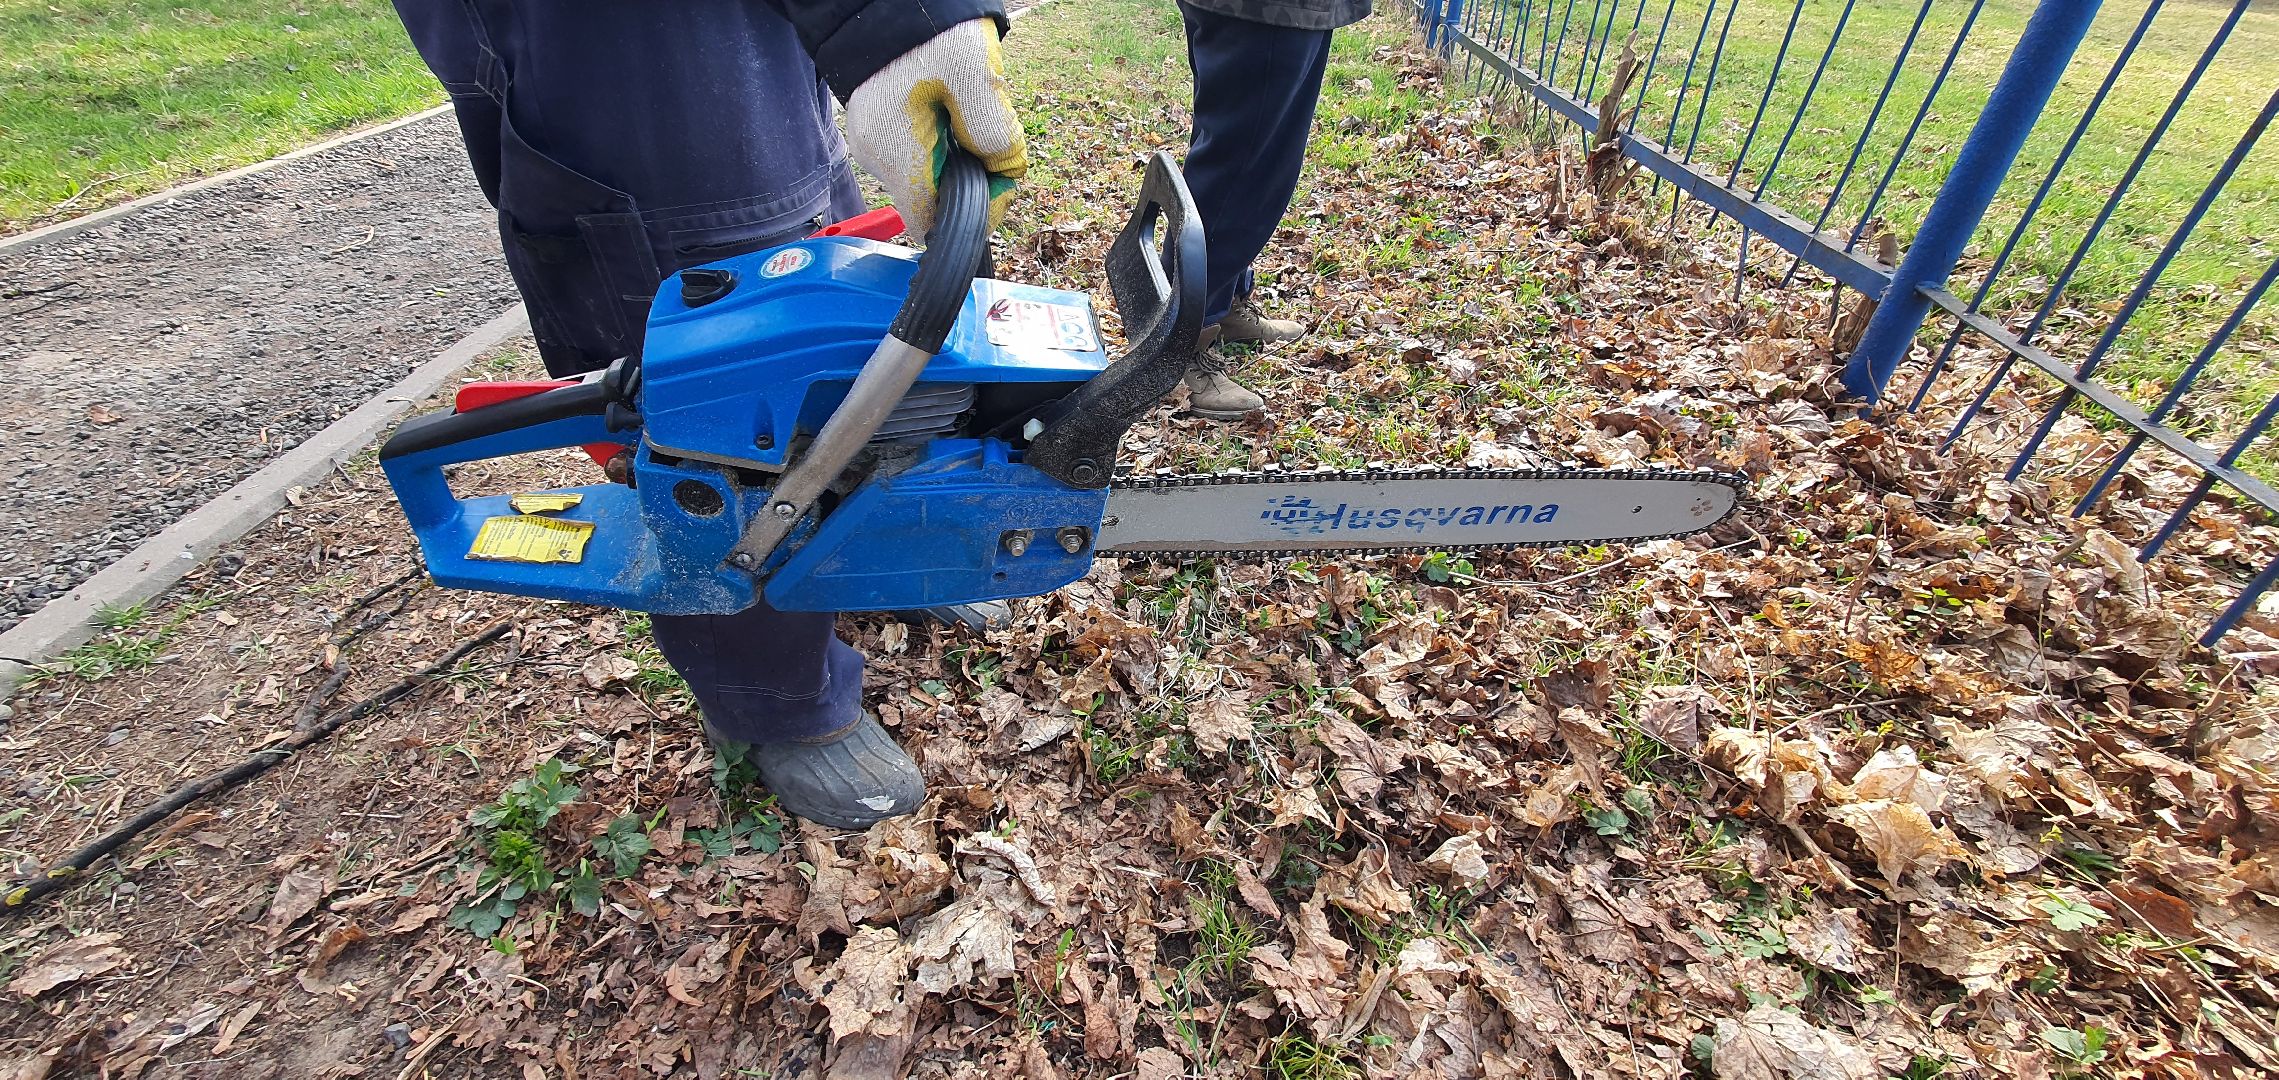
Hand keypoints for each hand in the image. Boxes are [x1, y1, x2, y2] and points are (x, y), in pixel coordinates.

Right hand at [844, 18, 1027, 240]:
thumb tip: (1004, 172)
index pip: (931, 222)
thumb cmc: (931, 33)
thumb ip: (995, 134)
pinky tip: (950, 108)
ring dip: (957, 157)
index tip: (999, 177)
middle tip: (991, 135)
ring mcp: (871, 143)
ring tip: (968, 111)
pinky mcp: (877, 128)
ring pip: (927, 176)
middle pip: (932, 199)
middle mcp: (875, 158)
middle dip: (969, 177)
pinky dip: (942, 142)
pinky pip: (917, 153)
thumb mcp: (976, 77)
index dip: (973, 212)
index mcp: (895, 153)